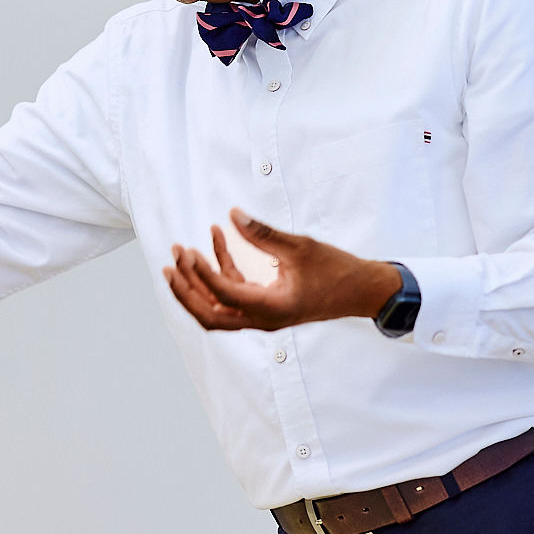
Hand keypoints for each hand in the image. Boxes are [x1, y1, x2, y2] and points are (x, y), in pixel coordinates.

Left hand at [164, 209, 400, 332]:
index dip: (201, 274)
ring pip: (217, 307)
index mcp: (272, 309)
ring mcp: (262, 315)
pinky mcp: (265, 305)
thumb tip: (233, 214)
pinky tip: (216, 238)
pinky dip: (220, 270)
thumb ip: (263, 233)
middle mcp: (262, 319)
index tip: (188, 250)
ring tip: (182, 252)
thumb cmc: (337, 271)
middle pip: (209, 315)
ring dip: (197, 283)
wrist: (361, 291)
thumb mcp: (301, 247)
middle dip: (186, 290)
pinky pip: (233, 292)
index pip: (224, 295)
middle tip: (172, 262)